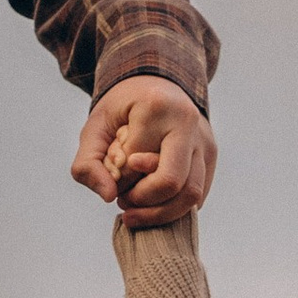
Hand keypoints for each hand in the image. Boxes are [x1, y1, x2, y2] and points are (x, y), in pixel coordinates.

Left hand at [73, 76, 216, 221]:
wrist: (157, 84)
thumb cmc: (123, 109)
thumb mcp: (95, 127)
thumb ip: (88, 163)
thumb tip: (108, 197)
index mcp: (155, 108)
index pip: (135, 163)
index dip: (118, 180)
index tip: (110, 177)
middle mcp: (187, 123)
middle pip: (170, 182)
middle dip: (143, 202)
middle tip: (124, 201)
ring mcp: (203, 139)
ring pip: (191, 194)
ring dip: (161, 212)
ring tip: (137, 209)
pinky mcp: (210, 154)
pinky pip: (198, 193)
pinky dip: (175, 206)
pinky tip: (155, 202)